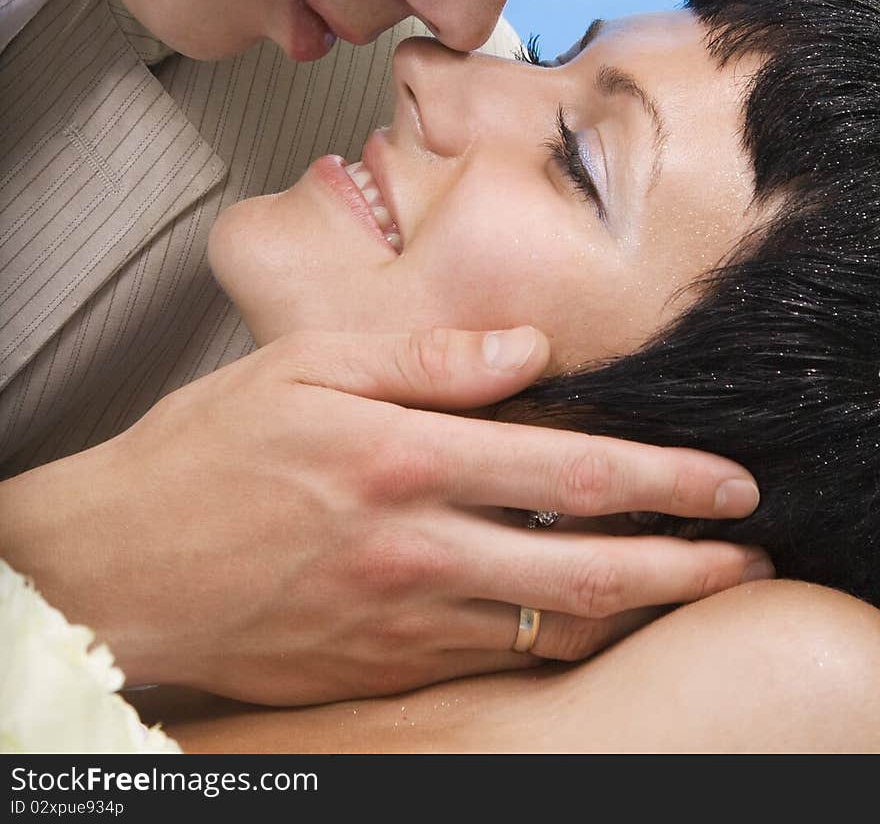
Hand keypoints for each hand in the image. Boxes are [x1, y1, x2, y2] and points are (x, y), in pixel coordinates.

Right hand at [0, 327, 767, 704]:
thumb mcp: (304, 368)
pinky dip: (557, 640)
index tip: (727, 481)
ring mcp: (402, 619)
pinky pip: (495, 660)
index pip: (570, 471)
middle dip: (684, 564)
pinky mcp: (383, 664)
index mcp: (402, 462)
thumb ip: (424, 358)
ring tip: (690, 589)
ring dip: (636, 611)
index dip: (666, 479)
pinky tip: (584, 619)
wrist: (120, 566)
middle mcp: (415, 550)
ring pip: (551, 630)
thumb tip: (528, 349)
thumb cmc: (204, 454)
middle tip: (746, 554)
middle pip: (585, 570)